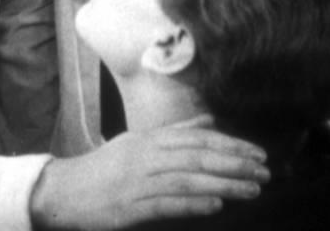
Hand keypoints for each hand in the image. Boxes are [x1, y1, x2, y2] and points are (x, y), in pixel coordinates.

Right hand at [30, 115, 268, 229]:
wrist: (64, 191)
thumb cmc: (104, 168)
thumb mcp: (136, 142)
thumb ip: (174, 132)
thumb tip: (209, 121)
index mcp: (149, 139)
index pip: (197, 138)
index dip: (230, 144)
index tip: (258, 152)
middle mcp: (145, 155)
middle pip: (197, 155)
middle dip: (235, 163)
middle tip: (265, 170)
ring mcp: (137, 181)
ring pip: (187, 178)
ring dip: (224, 183)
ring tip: (252, 189)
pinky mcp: (129, 207)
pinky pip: (165, 203)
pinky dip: (192, 203)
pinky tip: (215, 204)